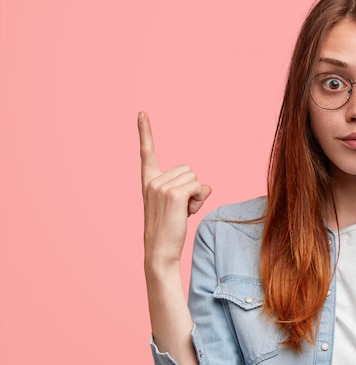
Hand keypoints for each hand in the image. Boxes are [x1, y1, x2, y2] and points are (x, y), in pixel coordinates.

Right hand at [138, 112, 211, 267]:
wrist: (160, 252)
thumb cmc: (170, 229)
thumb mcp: (175, 204)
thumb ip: (184, 188)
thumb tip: (205, 185)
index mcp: (149, 181)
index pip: (147, 152)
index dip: (145, 132)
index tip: (142, 113)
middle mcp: (153, 181)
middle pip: (188, 169)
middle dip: (191, 188)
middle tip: (180, 209)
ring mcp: (161, 187)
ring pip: (195, 178)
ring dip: (196, 195)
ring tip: (182, 212)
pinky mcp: (174, 194)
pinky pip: (199, 186)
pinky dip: (199, 199)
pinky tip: (187, 213)